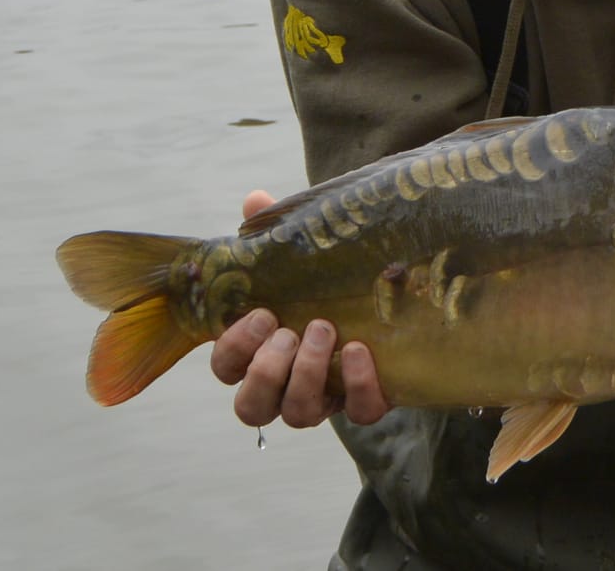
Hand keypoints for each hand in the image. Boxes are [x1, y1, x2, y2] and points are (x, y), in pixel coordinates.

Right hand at [208, 190, 390, 428]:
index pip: (225, 368)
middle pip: (252, 406)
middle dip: (267, 370)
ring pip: (298, 414)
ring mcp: (324, 400)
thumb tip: (256, 200)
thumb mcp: (298, 260)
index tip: (261, 313)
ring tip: (324, 329)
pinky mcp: (364, 403)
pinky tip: (359, 351)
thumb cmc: (326, 284)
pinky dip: (357, 386)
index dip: (234, 348)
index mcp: (257, 353)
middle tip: (289, 332)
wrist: (389, 303)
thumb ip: (273, 235)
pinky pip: (358, 414)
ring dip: (307, 374)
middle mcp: (284, 385)